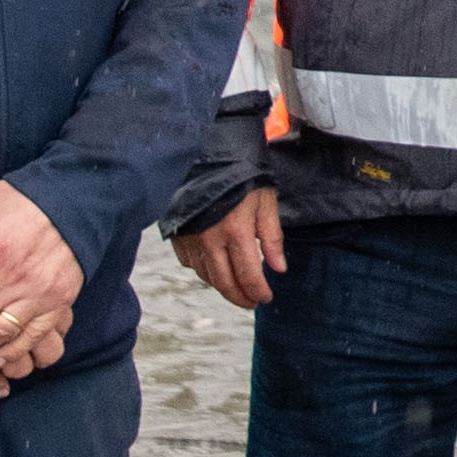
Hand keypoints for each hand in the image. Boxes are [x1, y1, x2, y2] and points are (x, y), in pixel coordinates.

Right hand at [172, 185, 288, 311]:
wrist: (208, 155)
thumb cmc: (242, 176)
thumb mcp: (265, 203)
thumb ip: (272, 238)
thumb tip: (279, 269)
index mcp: (236, 231)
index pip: (249, 275)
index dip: (258, 292)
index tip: (265, 297)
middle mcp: (210, 239)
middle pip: (224, 283)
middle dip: (240, 298)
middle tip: (251, 302)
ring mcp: (190, 238)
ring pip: (206, 276)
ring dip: (223, 286)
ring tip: (237, 287)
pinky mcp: (177, 235)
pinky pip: (190, 263)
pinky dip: (204, 271)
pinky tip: (216, 267)